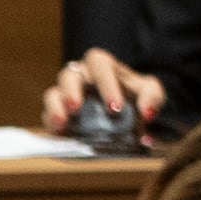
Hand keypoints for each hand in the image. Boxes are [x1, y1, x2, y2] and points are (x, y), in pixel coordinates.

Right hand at [38, 49, 163, 135]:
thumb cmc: (137, 98)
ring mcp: (65, 97)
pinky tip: (60, 134)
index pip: (99, 65)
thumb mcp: (152, 93)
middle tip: (76, 108)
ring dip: (55, 108)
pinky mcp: (57, 116)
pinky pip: (47, 116)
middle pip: (69, 76)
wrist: (128, 114)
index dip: (105, 84)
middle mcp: (80, 78)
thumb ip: (152, 97)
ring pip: (52, 94)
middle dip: (71, 92)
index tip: (115, 108)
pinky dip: (51, 124)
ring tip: (62, 122)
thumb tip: (147, 113)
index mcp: (103, 67)